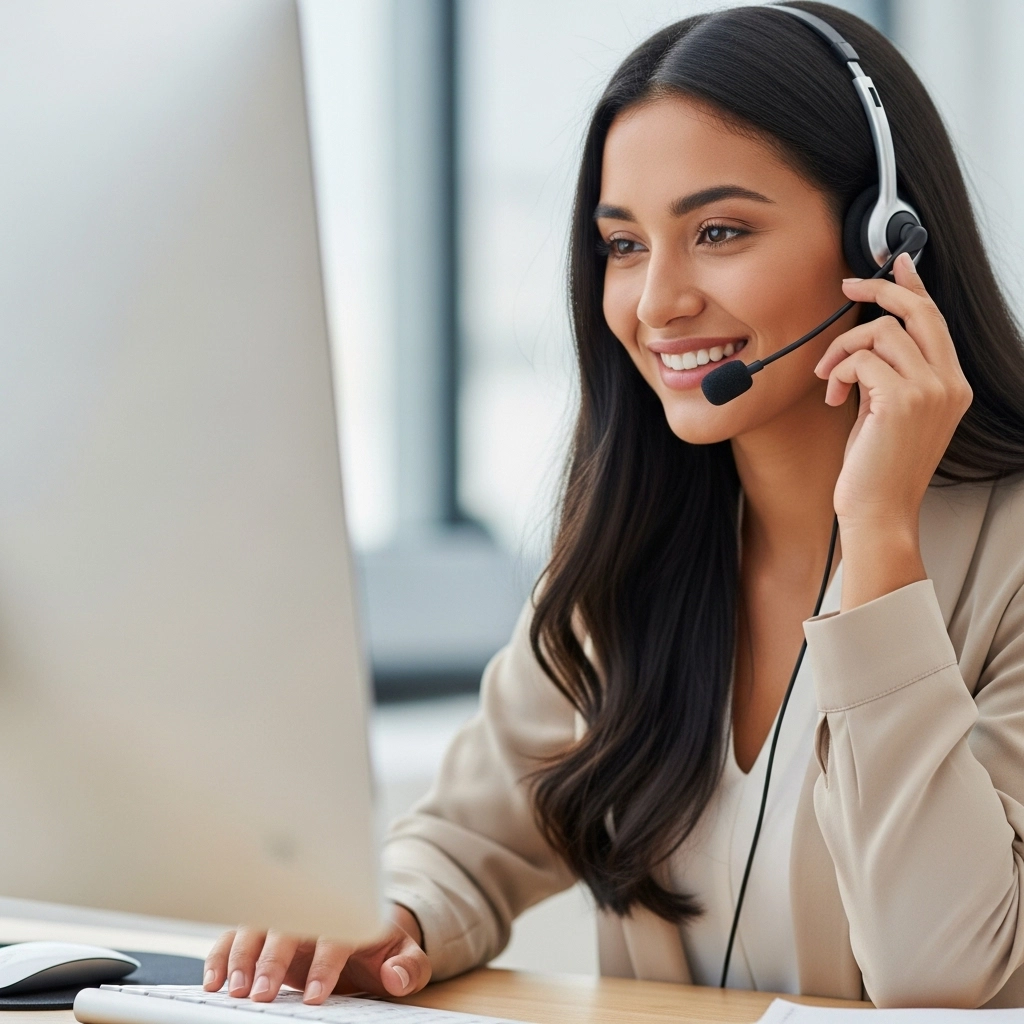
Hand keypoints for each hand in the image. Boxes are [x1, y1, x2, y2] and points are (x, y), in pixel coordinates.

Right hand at [203, 904, 429, 1003]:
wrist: (365, 925)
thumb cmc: (381, 946)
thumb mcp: (405, 956)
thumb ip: (408, 967)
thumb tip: (395, 976)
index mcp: (348, 919)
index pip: (334, 937)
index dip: (324, 966)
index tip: (314, 996)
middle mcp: (312, 914)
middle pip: (287, 929)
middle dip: (272, 961)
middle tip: (261, 996)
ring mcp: (285, 920)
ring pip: (256, 928)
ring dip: (240, 957)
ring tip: (231, 990)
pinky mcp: (263, 931)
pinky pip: (235, 936)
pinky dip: (220, 954)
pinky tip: (212, 981)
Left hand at [814, 253, 972, 608]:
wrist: (877, 512)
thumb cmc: (877, 469)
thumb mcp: (888, 413)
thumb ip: (889, 376)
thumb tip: (870, 340)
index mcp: (952, 386)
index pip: (935, 321)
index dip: (913, 286)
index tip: (895, 263)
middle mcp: (949, 384)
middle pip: (918, 311)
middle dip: (879, 288)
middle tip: (847, 286)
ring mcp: (930, 390)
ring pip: (881, 331)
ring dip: (842, 349)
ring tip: (829, 378)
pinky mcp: (901, 400)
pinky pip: (861, 358)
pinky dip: (838, 370)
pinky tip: (832, 395)